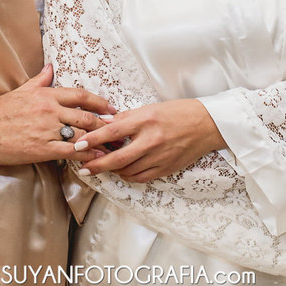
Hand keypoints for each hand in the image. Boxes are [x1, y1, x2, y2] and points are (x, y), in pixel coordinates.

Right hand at [0, 64, 115, 165]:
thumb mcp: (20, 91)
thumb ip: (39, 80)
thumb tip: (50, 67)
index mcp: (45, 94)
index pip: (80, 95)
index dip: (99, 102)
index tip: (111, 108)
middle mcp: (49, 110)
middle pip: (86, 116)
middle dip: (105, 124)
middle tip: (119, 129)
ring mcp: (47, 130)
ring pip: (82, 135)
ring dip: (100, 141)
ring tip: (113, 147)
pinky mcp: (42, 149)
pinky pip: (70, 152)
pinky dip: (86, 155)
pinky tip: (95, 159)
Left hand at [71, 99, 224, 182]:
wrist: (206, 124)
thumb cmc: (177, 112)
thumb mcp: (150, 108)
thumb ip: (126, 117)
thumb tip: (103, 123)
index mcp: (146, 120)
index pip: (113, 131)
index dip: (93, 139)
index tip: (79, 144)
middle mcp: (152, 140)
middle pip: (118, 157)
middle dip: (97, 164)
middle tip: (83, 167)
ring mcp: (160, 156)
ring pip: (128, 170)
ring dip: (112, 170)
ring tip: (102, 166)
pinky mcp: (167, 168)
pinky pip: (142, 177)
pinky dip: (129, 176)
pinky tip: (122, 171)